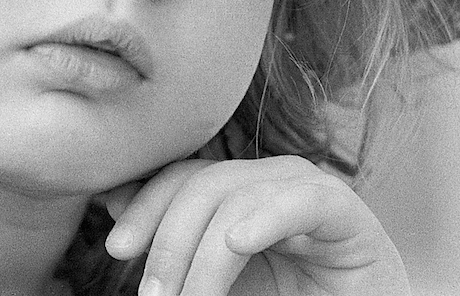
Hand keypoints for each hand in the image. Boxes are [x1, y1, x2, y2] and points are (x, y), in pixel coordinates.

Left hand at [97, 157, 408, 295]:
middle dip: (167, 239)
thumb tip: (113, 202)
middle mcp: (270, 180)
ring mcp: (308, 189)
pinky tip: (237, 243)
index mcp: (239, 191)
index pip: (182, 178)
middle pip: (203, 184)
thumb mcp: (218, 280)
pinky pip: (302, 202)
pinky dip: (266, 218)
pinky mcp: (346, 212)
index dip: (146, 205)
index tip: (117, 248)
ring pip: (239, 198)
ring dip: (204, 258)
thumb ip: (176, 246)